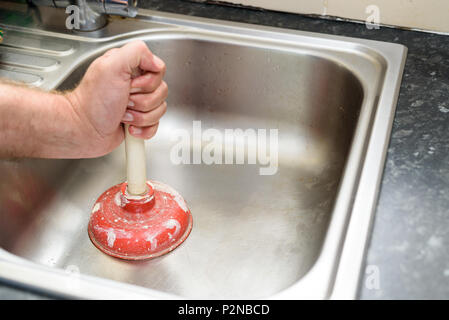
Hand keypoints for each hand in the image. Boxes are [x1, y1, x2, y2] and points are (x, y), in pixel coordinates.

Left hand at [65, 40, 167, 156]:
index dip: (148, 81)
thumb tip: (156, 62)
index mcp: (129, 67)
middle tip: (124, 101)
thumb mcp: (111, 66)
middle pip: (161, 91)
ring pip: (160, 110)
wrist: (84, 130)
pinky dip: (143, 130)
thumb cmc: (93, 102)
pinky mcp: (139, 121)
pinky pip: (155, 125)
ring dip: (141, 117)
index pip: (158, 69)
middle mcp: (134, 84)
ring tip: (122, 114)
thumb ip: (137, 53)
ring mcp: (138, 104)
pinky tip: (128, 126)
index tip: (130, 85)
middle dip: (143, 101)